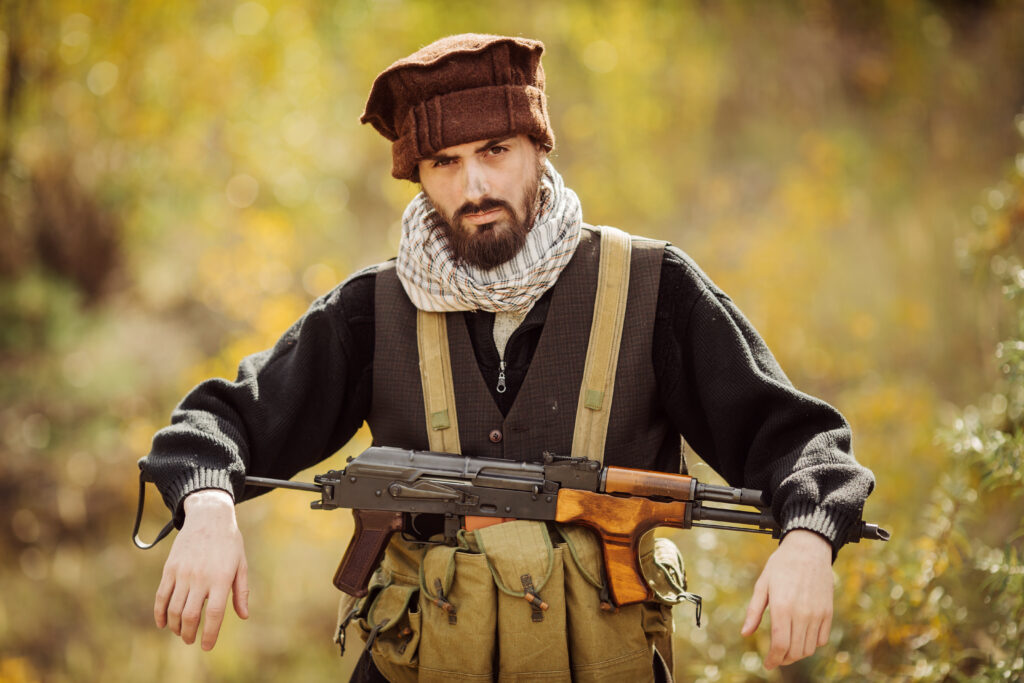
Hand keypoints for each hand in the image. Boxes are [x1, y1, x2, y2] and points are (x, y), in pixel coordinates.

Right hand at [153, 489, 249, 649]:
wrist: (209, 516)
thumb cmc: (229, 542)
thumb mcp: (241, 564)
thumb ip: (241, 591)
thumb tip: (243, 615)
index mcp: (221, 578)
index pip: (214, 614)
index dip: (209, 633)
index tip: (206, 646)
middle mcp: (201, 577)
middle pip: (191, 615)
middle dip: (190, 634)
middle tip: (191, 640)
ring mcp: (183, 573)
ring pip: (174, 609)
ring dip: (176, 626)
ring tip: (181, 632)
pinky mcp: (170, 568)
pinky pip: (161, 595)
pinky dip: (159, 613)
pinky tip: (163, 623)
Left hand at [740, 529, 833, 669]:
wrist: (808, 549)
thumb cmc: (781, 565)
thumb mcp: (762, 584)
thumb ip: (754, 611)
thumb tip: (745, 633)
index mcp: (782, 607)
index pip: (780, 645)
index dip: (773, 659)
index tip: (768, 664)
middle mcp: (802, 613)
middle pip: (795, 651)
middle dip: (784, 659)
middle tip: (775, 658)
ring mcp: (817, 614)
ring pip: (809, 648)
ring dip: (797, 654)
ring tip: (787, 650)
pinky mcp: (828, 612)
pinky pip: (822, 639)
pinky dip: (812, 645)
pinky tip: (802, 638)